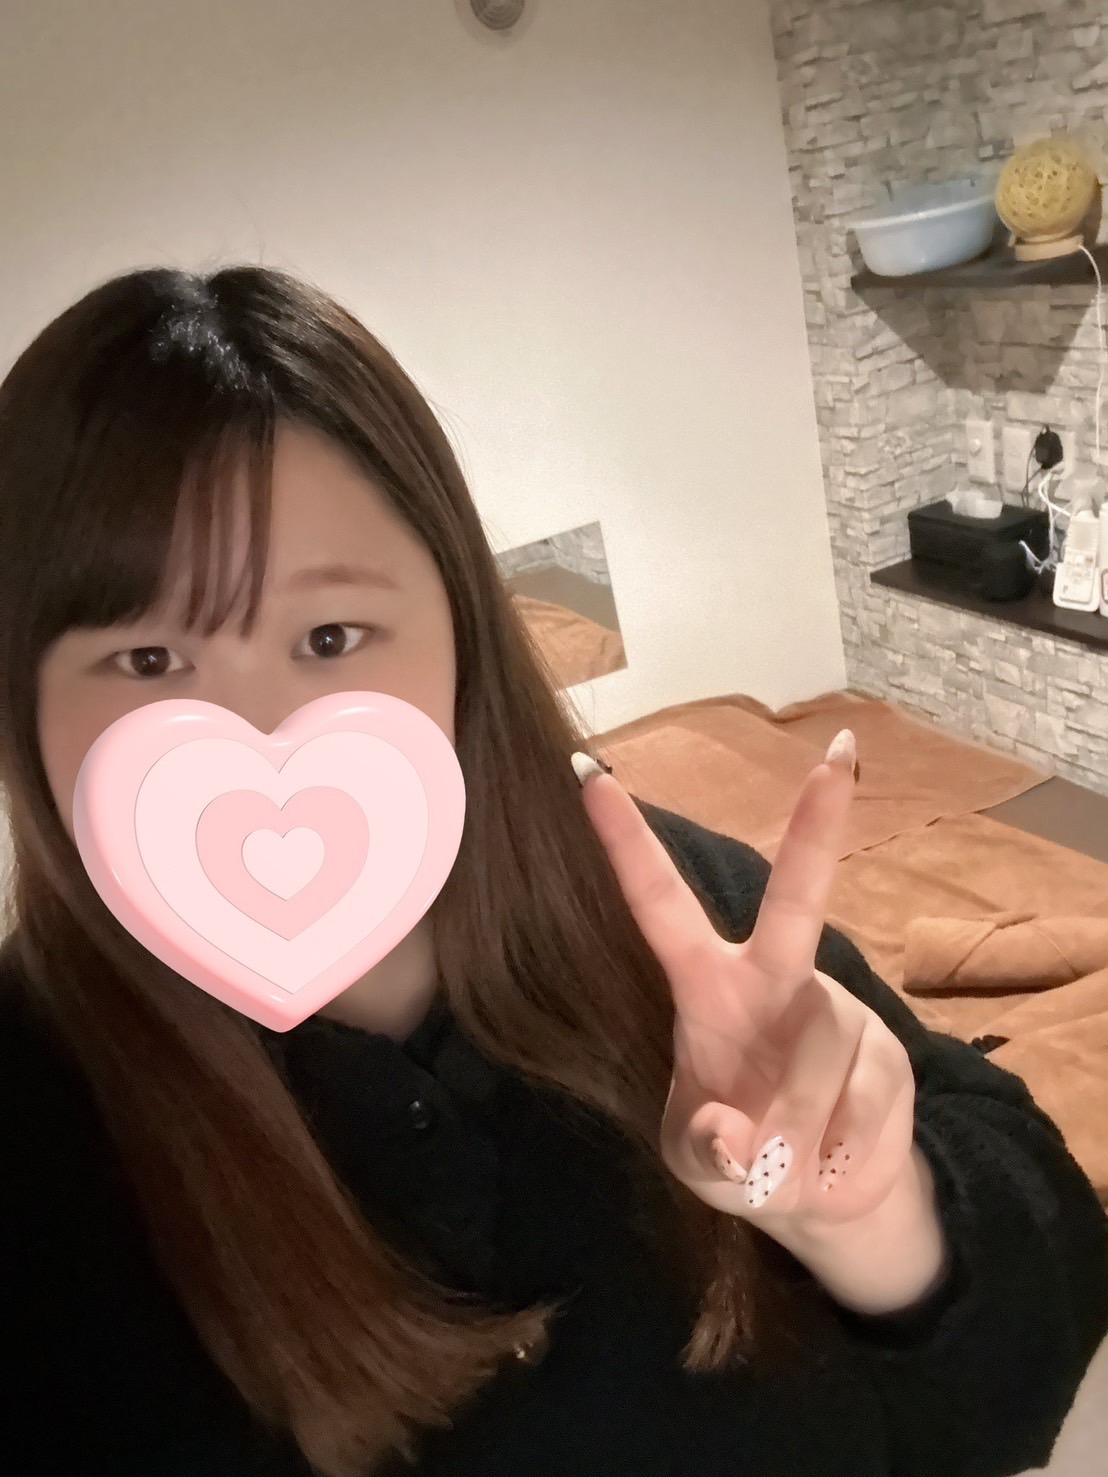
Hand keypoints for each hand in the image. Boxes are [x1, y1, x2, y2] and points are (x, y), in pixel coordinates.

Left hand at [577, 733, 916, 1237]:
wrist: (824, 1199)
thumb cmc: (741, 1156)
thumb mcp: (698, 1165)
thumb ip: (703, 1150)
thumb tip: (733, 1135)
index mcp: (707, 988)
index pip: (659, 905)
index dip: (626, 843)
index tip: (589, 774)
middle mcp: (776, 980)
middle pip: (797, 899)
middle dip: (818, 829)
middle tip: (838, 757)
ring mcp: (837, 1011)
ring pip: (817, 1057)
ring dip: (794, 1129)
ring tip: (787, 1166)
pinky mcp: (888, 1053)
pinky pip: (861, 1102)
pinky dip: (836, 1151)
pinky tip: (831, 1159)